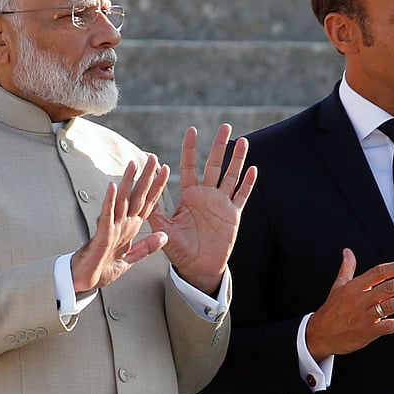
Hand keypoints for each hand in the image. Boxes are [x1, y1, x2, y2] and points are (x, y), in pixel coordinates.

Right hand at [70, 154, 169, 291]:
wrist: (83, 282)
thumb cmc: (102, 269)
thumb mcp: (129, 259)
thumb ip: (146, 248)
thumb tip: (164, 237)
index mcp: (130, 228)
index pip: (147, 203)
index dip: (157, 187)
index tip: (165, 170)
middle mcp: (122, 223)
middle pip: (137, 196)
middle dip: (146, 177)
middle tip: (153, 157)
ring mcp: (112, 227)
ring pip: (122, 201)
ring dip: (128, 182)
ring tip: (133, 164)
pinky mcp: (102, 235)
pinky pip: (107, 216)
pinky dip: (110, 201)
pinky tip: (113, 187)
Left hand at [149, 124, 256, 294]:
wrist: (198, 267)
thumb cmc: (179, 249)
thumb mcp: (164, 230)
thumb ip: (155, 213)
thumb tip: (141, 194)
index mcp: (189, 196)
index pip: (190, 167)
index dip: (191, 149)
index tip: (192, 130)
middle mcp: (206, 195)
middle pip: (214, 165)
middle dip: (219, 146)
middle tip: (224, 126)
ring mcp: (221, 203)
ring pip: (231, 176)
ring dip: (236, 159)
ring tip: (242, 141)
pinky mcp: (233, 215)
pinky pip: (241, 196)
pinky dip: (247, 183)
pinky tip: (252, 169)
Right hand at [305, 248, 393, 362]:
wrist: (319, 334)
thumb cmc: (331, 310)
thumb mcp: (337, 286)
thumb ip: (347, 268)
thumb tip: (347, 251)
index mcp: (354, 286)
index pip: (378, 272)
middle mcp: (360, 299)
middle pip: (388, 287)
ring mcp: (364, 316)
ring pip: (390, 305)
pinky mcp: (367, 332)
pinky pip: (388, 326)